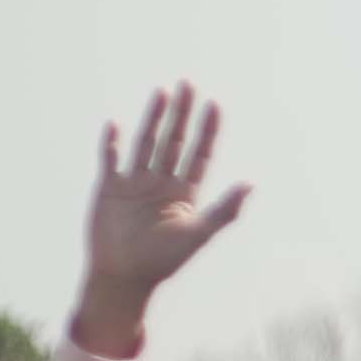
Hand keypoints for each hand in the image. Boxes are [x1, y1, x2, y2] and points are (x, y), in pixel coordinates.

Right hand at [75, 84, 251, 351]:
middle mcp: (161, 183)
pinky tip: (117, 124)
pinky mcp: (109, 188)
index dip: (208, 131)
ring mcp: (135, 184)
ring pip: (146, 144)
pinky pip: (110, 160)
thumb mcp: (198, 235)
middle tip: (188, 84)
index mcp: (185, 193)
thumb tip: (251, 184)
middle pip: (174, 141)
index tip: (215, 105)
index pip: (200, 154)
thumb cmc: (163, 261)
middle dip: (182, 114)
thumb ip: (224, 210)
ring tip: (163, 93)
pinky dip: (112, 144)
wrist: (125, 276)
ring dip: (154, 119)